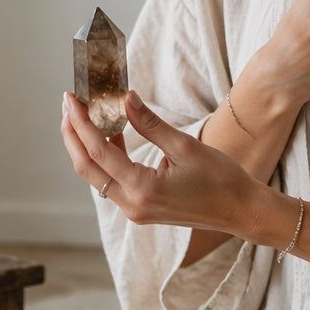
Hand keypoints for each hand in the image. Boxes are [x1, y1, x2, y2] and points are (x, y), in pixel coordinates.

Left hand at [61, 90, 256, 233]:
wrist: (240, 210)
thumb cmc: (220, 179)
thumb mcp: (184, 145)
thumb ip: (149, 123)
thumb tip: (124, 98)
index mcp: (142, 189)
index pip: (98, 151)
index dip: (80, 123)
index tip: (70, 99)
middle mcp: (132, 205)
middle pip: (88, 168)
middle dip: (74, 134)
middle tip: (68, 104)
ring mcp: (135, 210)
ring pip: (97, 176)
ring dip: (87, 145)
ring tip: (84, 115)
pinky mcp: (141, 208)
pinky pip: (113, 181)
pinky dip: (106, 157)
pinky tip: (111, 133)